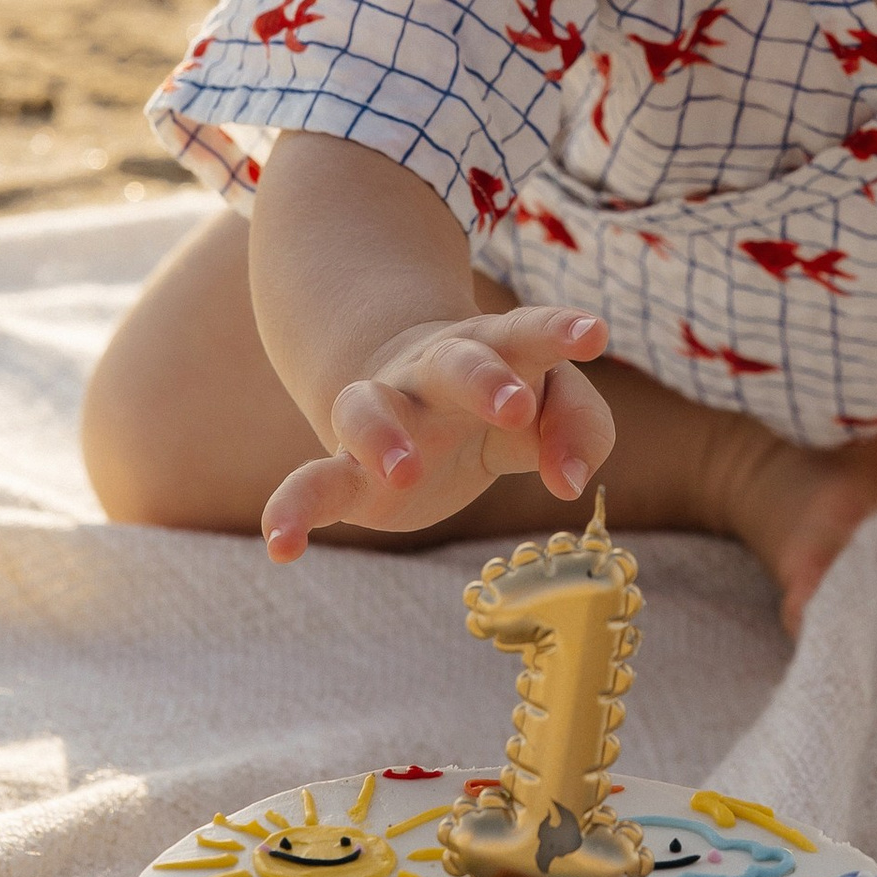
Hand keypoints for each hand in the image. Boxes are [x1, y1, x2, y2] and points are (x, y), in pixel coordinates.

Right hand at [262, 302, 610, 555]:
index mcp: (492, 350)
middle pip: (454, 362)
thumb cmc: (498, 396)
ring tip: (403, 470)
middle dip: (484, 380)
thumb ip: (579, 429)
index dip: (558, 330)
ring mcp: (384, 417)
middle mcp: (432, 374)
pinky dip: (291, 509)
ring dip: (381, 434)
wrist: (404, 392)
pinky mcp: (348, 471)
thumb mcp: (548, 403)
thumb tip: (570, 482)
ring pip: (368, 408)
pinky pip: (311, 482)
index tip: (596, 334)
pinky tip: (281, 546)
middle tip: (516, 408)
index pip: (525, 332)